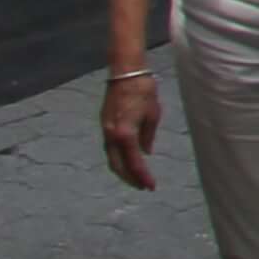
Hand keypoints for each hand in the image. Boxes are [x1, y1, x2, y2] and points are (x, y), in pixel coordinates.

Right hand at [98, 71, 163, 190]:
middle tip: (143, 187)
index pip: (134, 163)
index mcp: (125, 134)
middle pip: (118, 166)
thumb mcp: (153, 113)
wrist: (125, 72)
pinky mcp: (104, 124)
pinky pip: (109, 148)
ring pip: (111, 158)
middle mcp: (112, 135)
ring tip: (136, 178)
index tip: (151, 186)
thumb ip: (148, 136)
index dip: (142, 177)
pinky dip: (118, 158)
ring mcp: (105, 130)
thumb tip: (146, 152)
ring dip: (123, 170)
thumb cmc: (143, 90)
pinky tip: (127, 160)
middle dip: (130, 179)